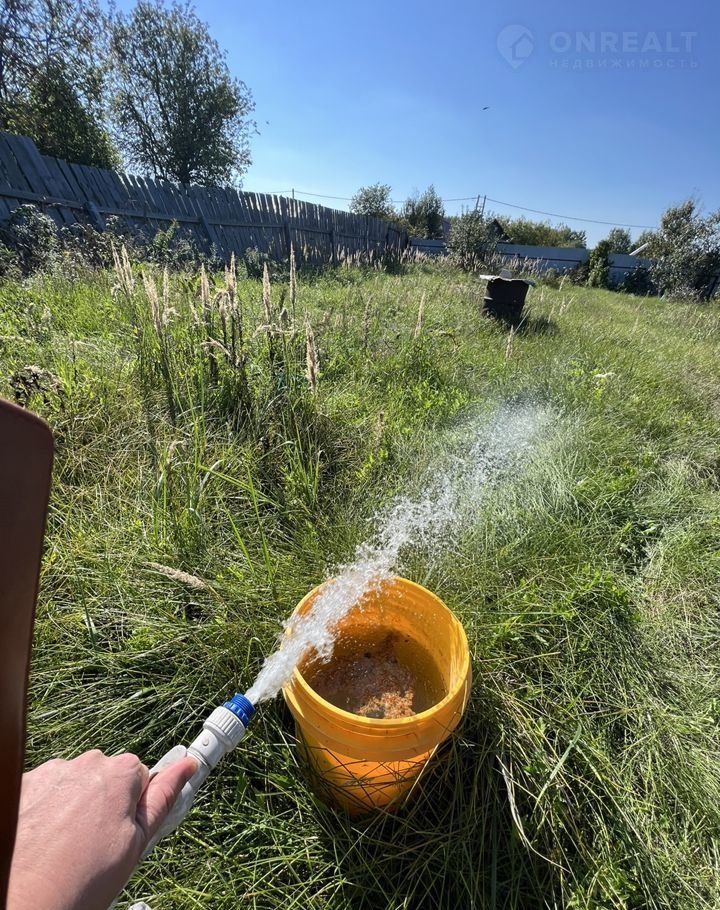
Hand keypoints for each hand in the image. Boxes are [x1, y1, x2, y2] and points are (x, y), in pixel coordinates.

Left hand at [7, 749, 196, 909]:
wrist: (22, 900)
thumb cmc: (82, 880)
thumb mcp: (136, 844)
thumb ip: (163, 798)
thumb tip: (188, 765)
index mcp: (120, 773)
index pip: (139, 776)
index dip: (132, 807)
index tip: (121, 832)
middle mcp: (85, 763)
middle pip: (105, 777)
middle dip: (103, 803)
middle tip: (94, 846)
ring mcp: (51, 773)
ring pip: (73, 783)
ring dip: (72, 805)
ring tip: (64, 848)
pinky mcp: (23, 785)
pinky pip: (45, 791)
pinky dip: (44, 810)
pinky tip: (42, 841)